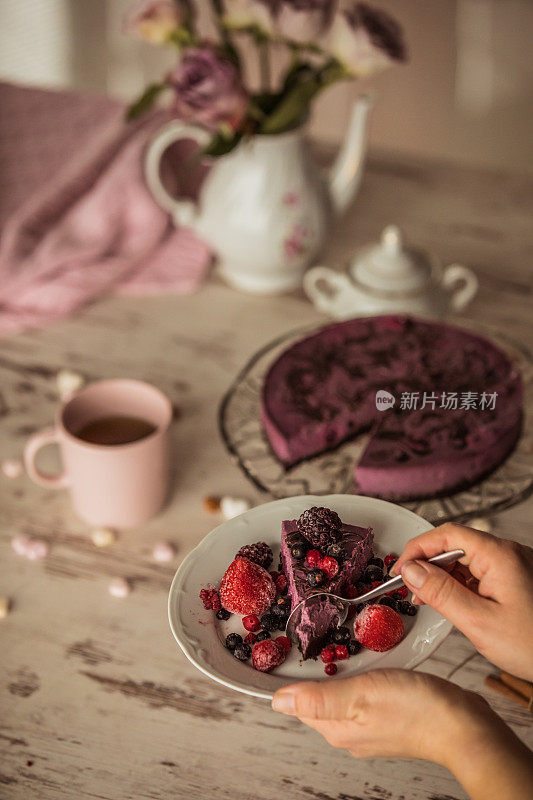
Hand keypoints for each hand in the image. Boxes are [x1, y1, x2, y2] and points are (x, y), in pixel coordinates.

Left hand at [272, 671, 532, 799]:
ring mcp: (369, 724)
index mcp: (335, 727)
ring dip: (344, 669)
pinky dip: (365, 673)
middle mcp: (348, 730)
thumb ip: (319, 697)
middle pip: (319, 695)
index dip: (291, 677)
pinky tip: (374, 661)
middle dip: (318, 669)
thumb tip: (277, 702)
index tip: (292, 651)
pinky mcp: (389, 716)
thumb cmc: (416, 709)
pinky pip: (366, 691)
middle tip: (324, 639)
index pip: (298, 702)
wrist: (463, 725)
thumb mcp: (361, 694)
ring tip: (350, 648)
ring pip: (343, 691)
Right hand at [394, 523, 532, 679]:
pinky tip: (453, 603)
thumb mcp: (478, 622)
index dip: (417, 549)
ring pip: (467, 560)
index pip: (447, 535)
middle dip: (428, 564)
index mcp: (499, 555)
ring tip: (429, 600)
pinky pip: (480, 573)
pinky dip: (461, 585)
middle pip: (455, 545)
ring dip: (443, 576)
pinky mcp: (516, 580)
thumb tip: (410, 571)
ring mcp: (514, 566)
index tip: (399, 570)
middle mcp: (508, 554)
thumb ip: (440, 592)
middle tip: (409, 589)